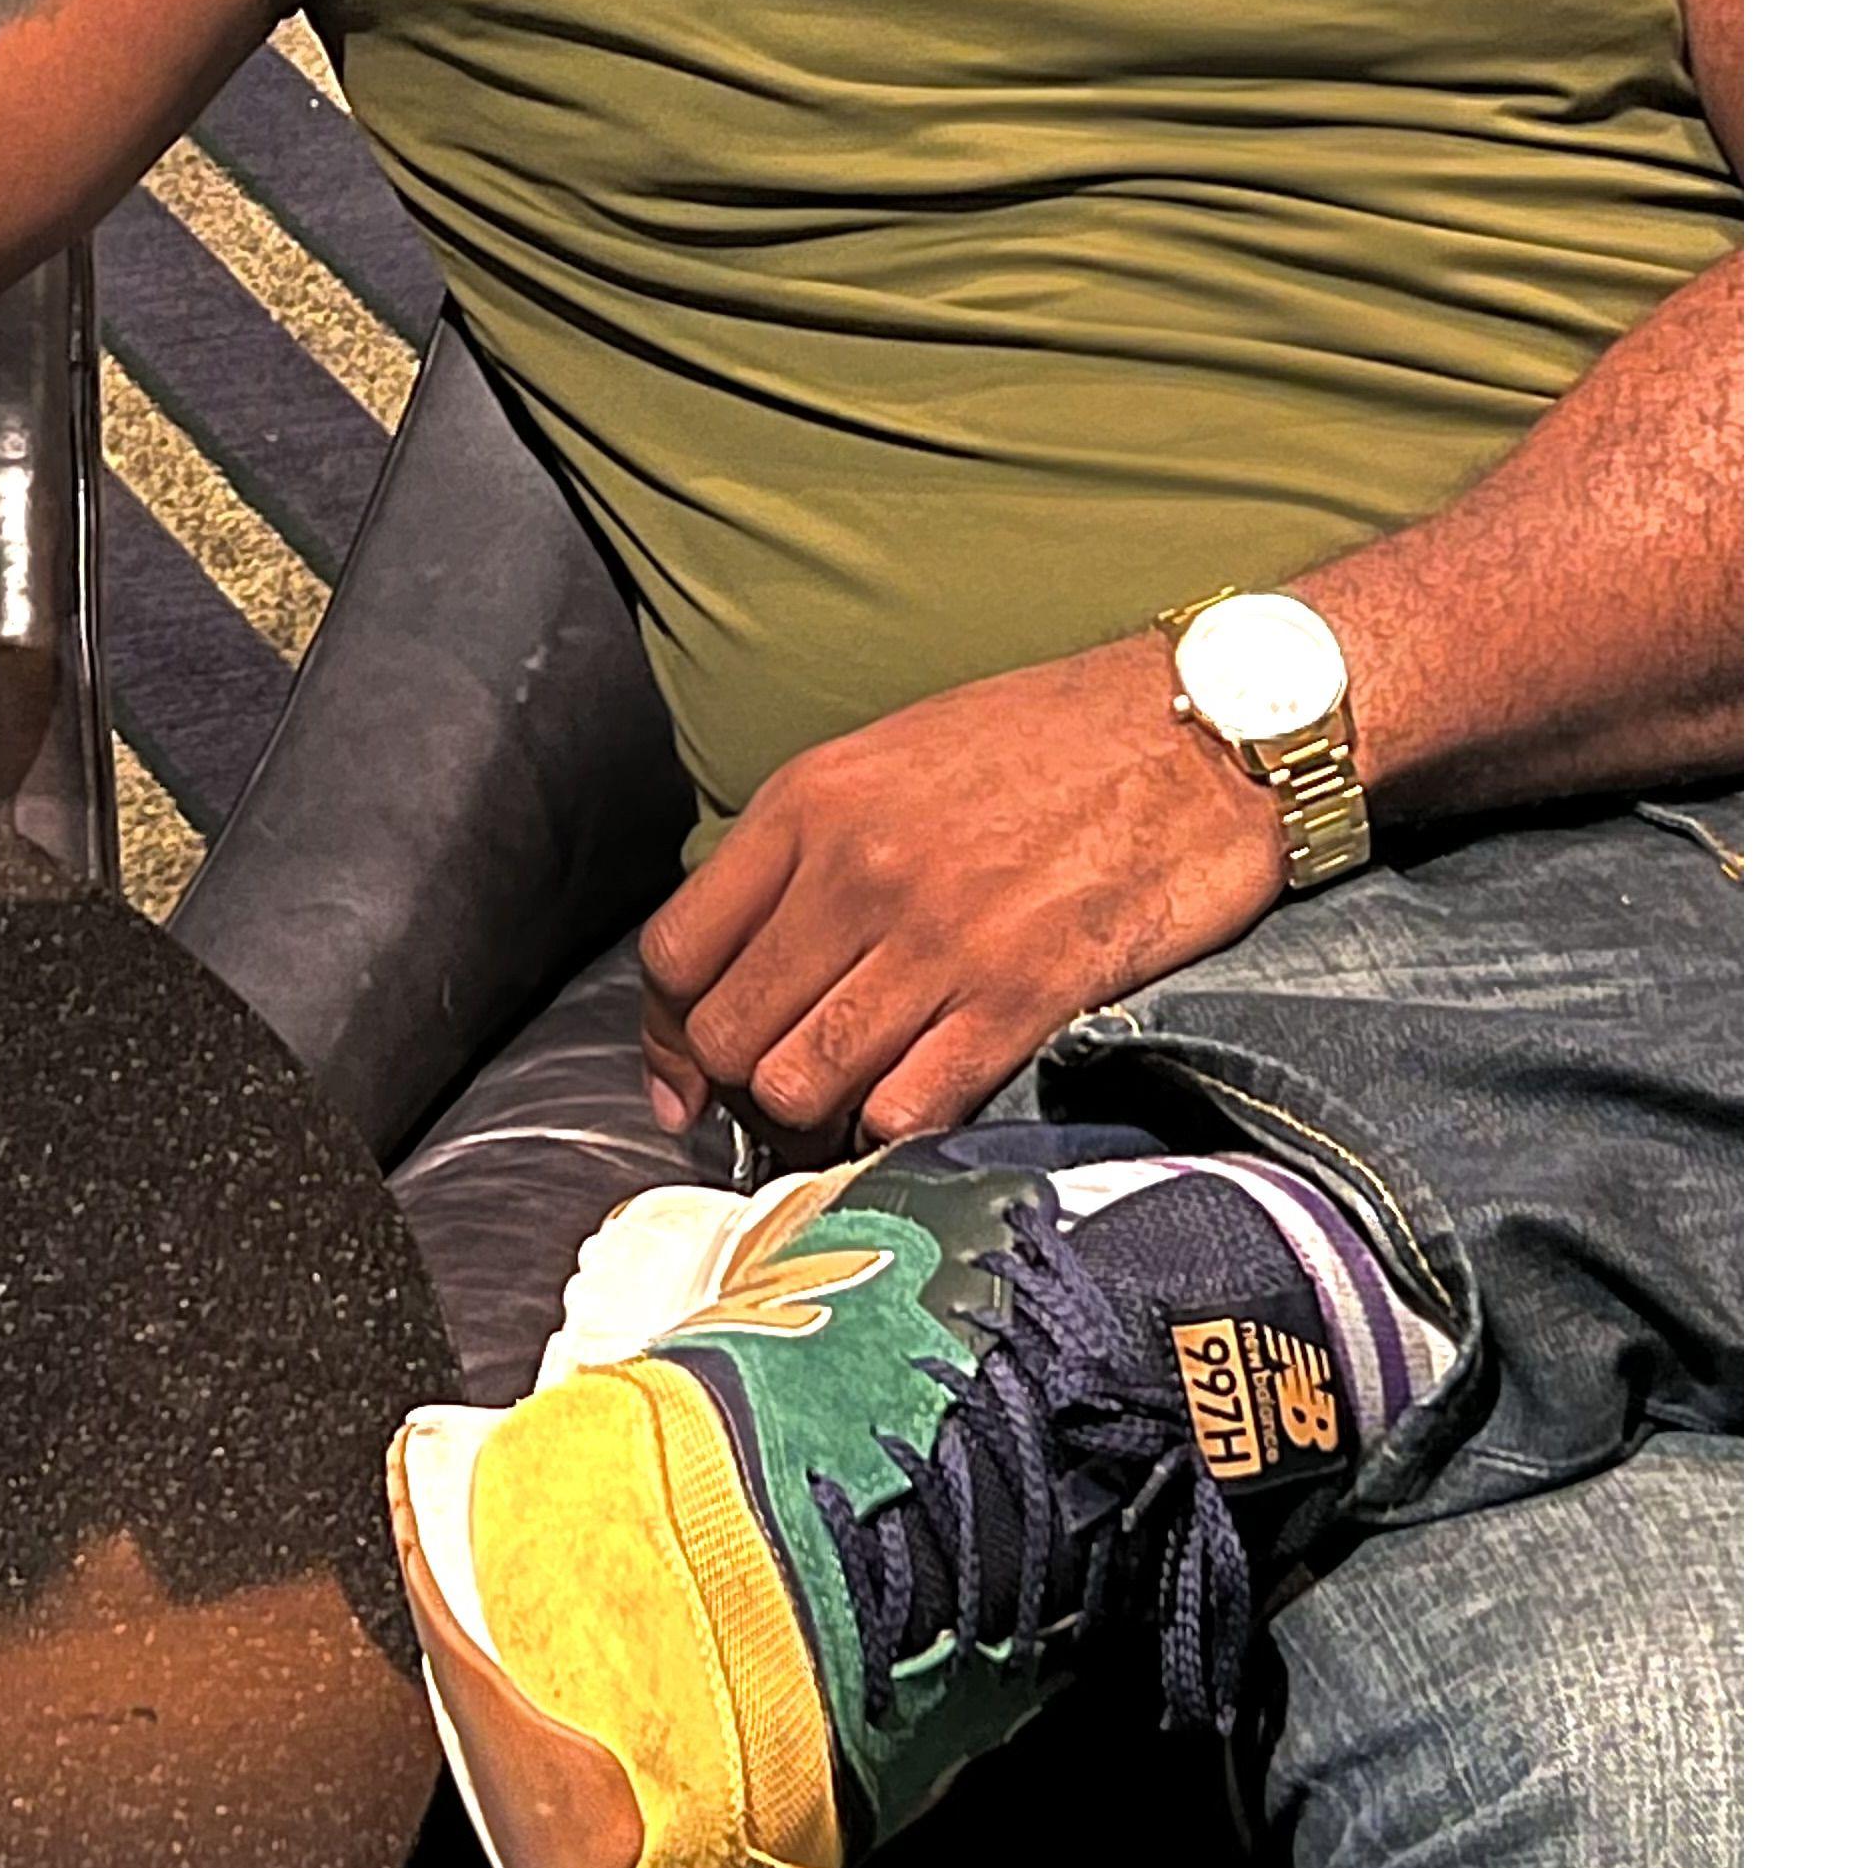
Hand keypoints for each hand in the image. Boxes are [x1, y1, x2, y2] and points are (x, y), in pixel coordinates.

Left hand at [638, 636, 1286, 1151]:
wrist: (1200, 729)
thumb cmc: (1050, 739)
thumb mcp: (893, 756)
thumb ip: (810, 846)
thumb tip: (748, 955)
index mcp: (810, 800)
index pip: (677, 951)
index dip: (668, 1034)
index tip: (688, 1076)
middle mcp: (856, 869)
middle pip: (730, 1036)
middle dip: (738, 1091)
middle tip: (778, 1108)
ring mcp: (935, 938)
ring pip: (800, 1085)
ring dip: (810, 1126)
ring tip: (842, 1122)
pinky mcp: (1020, 998)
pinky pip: (907, 1111)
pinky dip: (895, 1138)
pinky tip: (916, 1119)